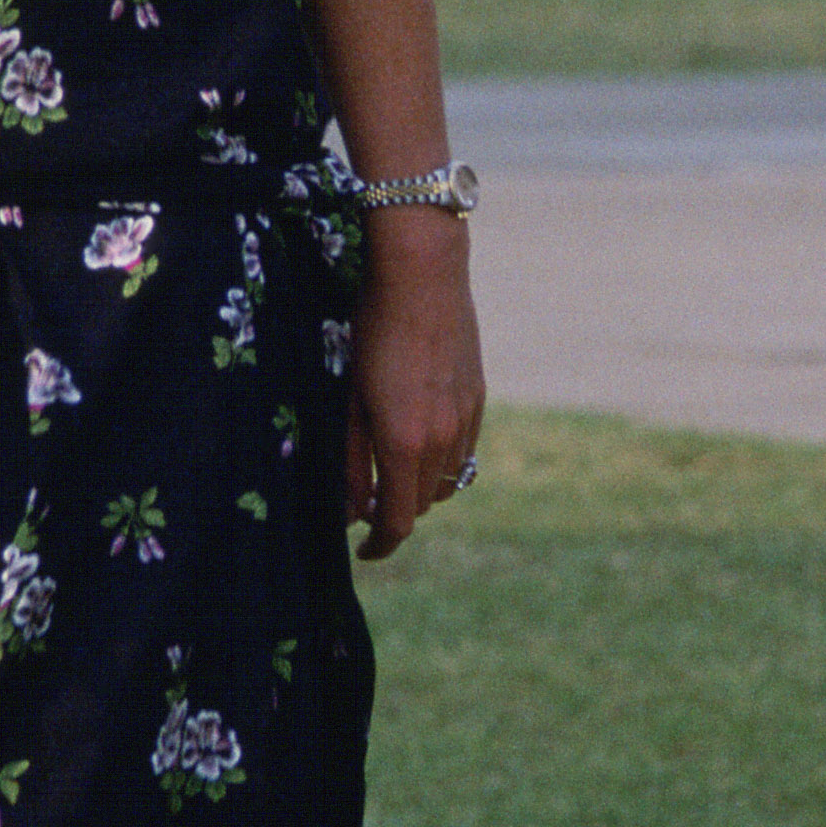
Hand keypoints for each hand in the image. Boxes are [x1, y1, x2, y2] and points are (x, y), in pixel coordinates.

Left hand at [345, 215, 482, 559]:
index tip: (364, 553)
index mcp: (405, 444)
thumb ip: (348, 460)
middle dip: (395, 512)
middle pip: (422, 504)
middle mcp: (443, 439)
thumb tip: (351, 510)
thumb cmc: (370, 329)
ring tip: (391, 471)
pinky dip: (442, 460)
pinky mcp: (478, 397)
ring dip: (419, 487)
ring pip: (448, 480)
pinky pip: (464, 450)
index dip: (380, 545)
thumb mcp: (347, 398)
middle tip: (365, 503)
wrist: (422, 274)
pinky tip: (419, 439)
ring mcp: (466, 418)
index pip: (398, 520)